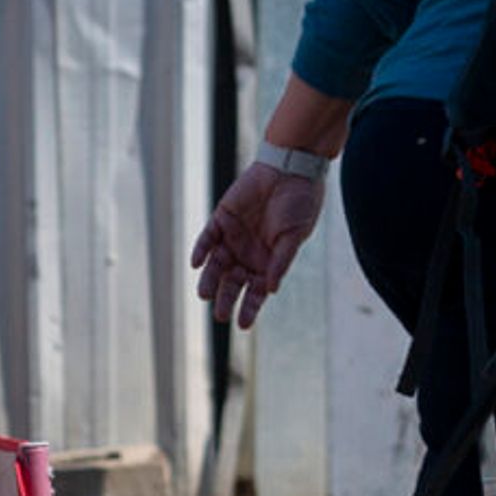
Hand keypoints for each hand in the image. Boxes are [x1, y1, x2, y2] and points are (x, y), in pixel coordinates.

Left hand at [189, 157, 327, 328]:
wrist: (289, 170)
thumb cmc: (299, 204)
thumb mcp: (293, 237)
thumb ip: (280, 262)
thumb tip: (270, 289)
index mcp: (268, 262)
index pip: (256, 292)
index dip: (250, 308)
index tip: (243, 325)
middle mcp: (248, 254)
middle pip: (233, 282)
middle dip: (226, 298)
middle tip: (220, 314)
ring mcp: (233, 237)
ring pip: (216, 265)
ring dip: (210, 279)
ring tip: (205, 294)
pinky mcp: (221, 219)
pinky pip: (207, 239)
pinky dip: (201, 250)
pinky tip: (197, 264)